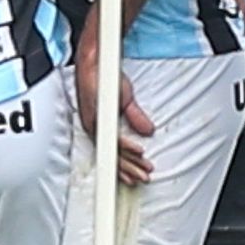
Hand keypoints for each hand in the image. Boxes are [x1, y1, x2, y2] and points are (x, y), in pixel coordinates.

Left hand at [72, 51, 157, 186]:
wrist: (98, 64)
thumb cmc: (106, 80)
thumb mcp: (125, 101)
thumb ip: (135, 117)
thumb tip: (148, 132)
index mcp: (99, 128)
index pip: (113, 152)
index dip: (124, 166)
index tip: (134, 177)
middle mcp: (96, 130)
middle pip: (114, 156)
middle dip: (130, 170)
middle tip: (143, 179)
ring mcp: (97, 125)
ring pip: (114, 150)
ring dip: (131, 162)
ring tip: (144, 172)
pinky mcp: (101, 117)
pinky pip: (114, 137)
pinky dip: (128, 145)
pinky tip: (139, 151)